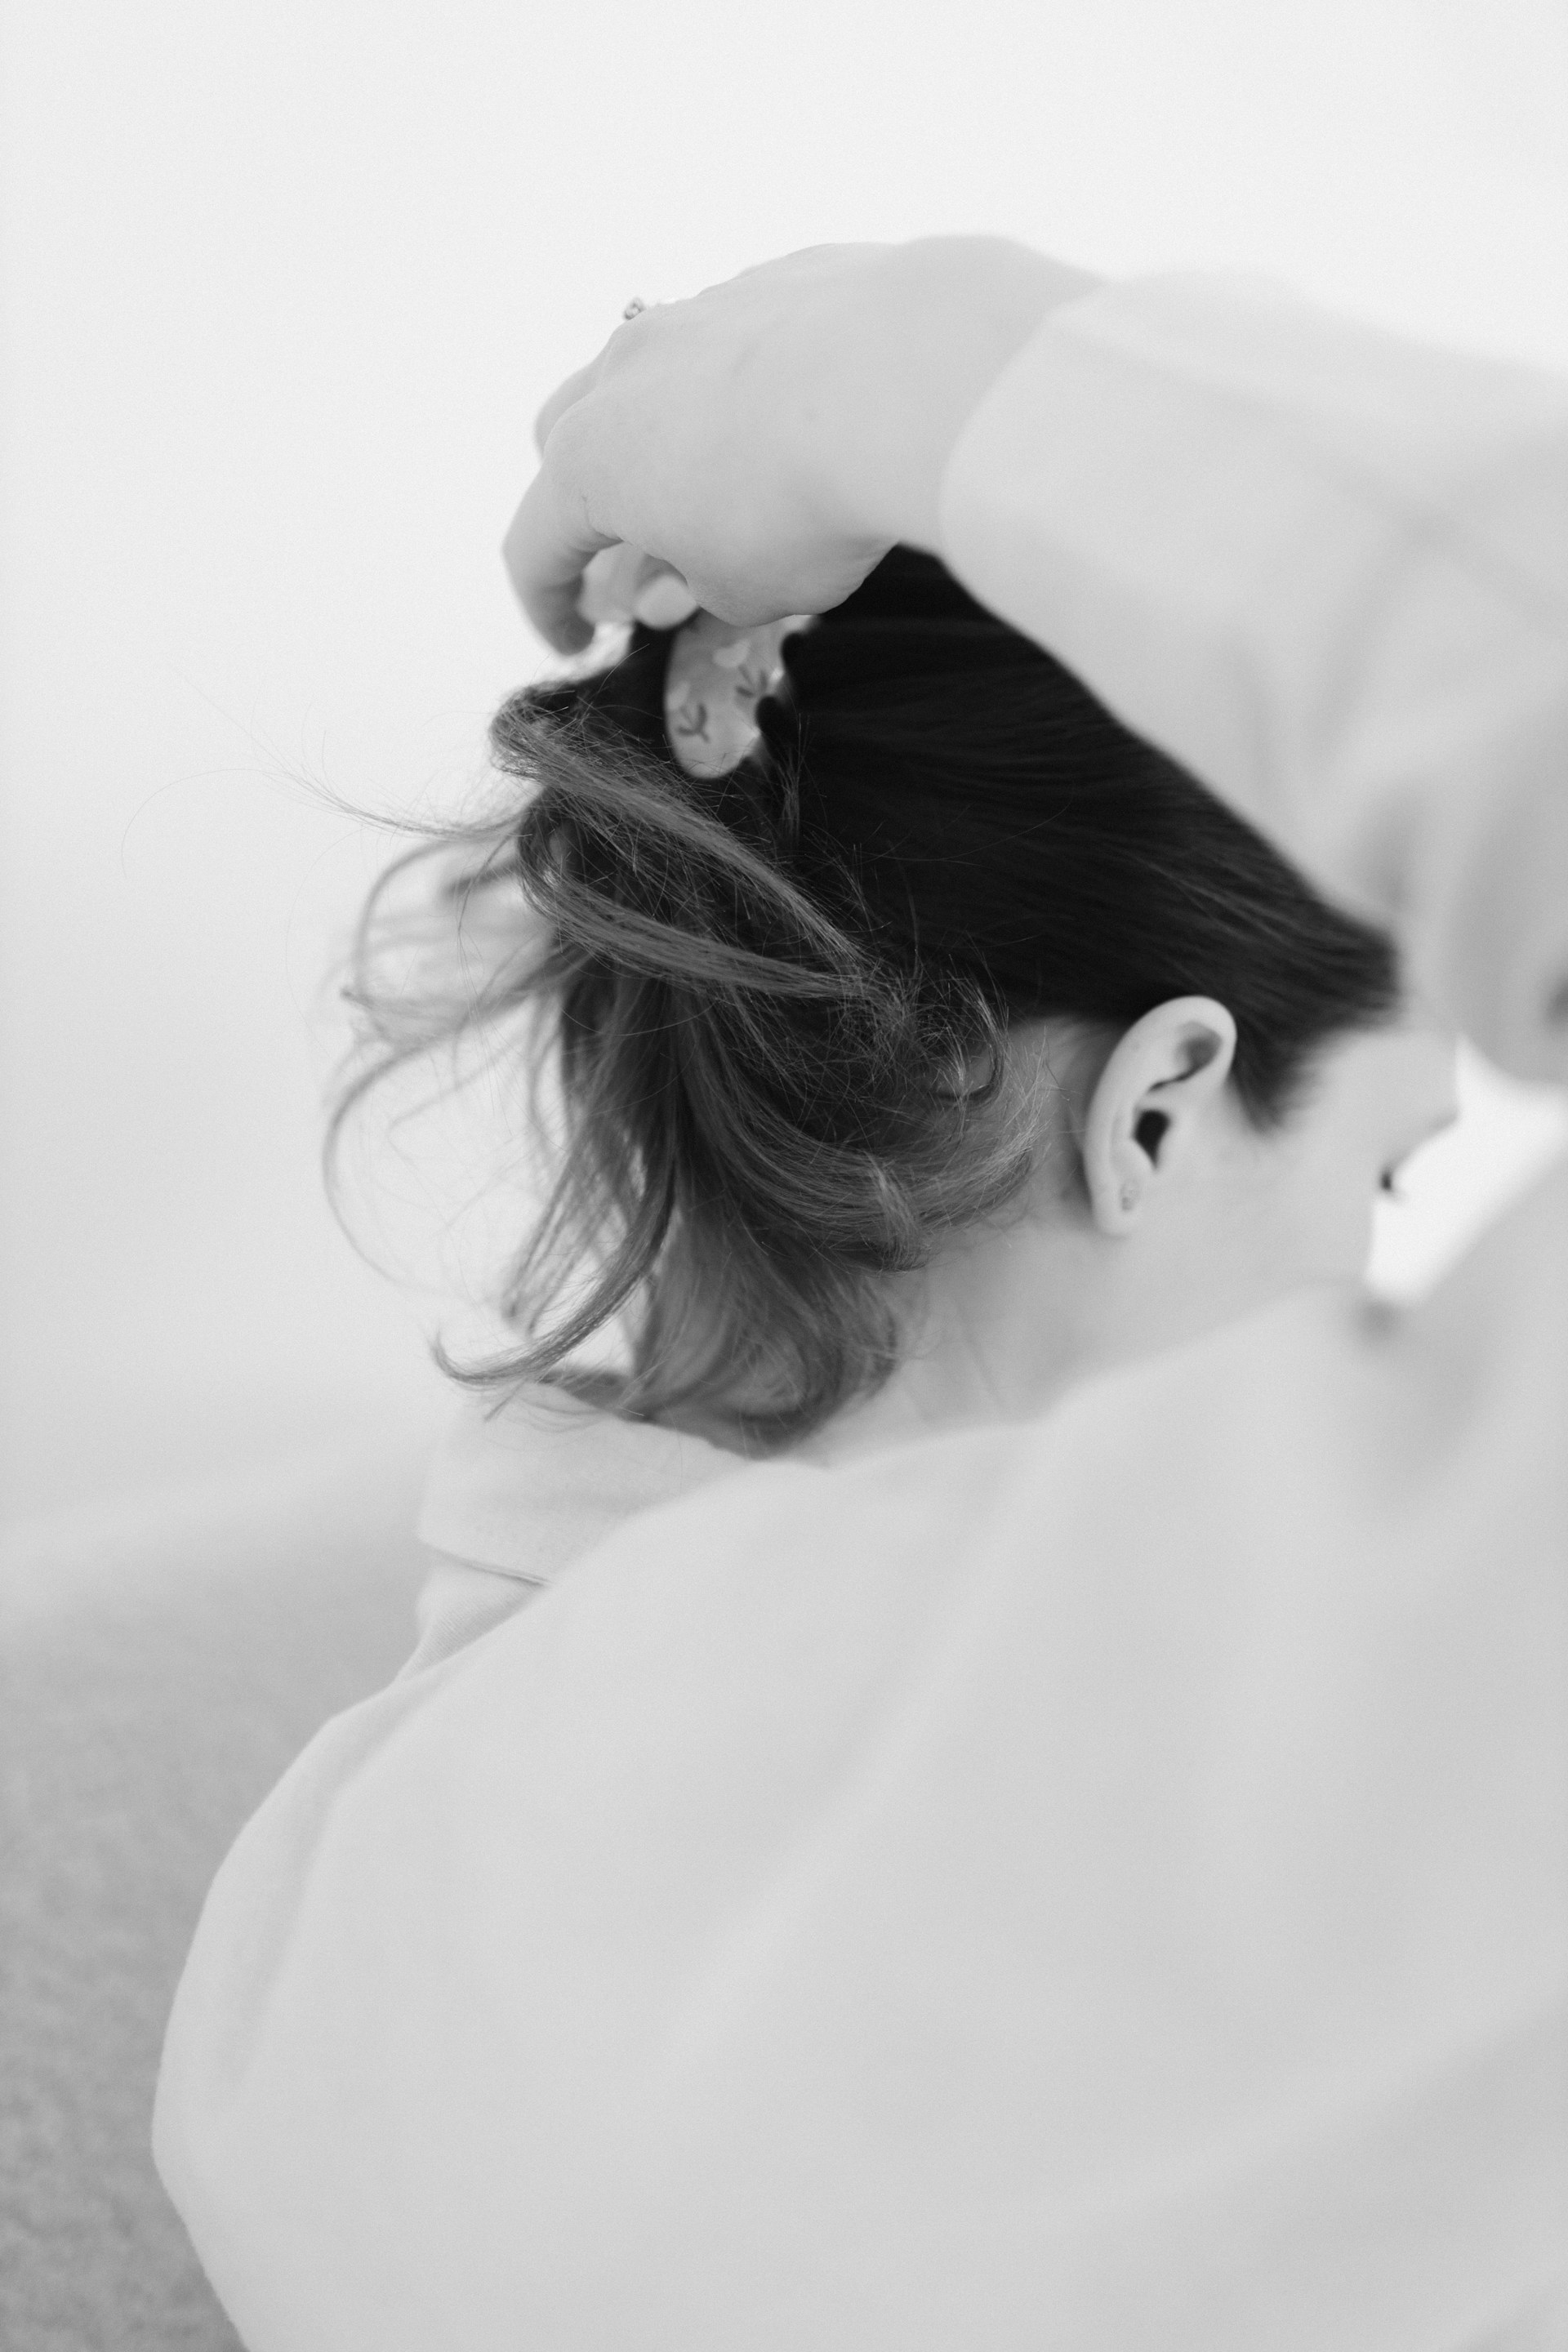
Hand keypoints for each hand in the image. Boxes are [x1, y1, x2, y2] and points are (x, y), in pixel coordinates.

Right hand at [503, 237, 1100, 653]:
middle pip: (566, 438)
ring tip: (723, 488)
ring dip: (665, 436)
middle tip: (633, 551)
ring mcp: (697, 314)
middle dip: (585, 501)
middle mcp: (624, 372)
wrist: (903, 378)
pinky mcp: (773, 280)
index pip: (537, 548)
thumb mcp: (744, 594)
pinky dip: (746, 392)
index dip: (551, 605)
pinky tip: (801, 425)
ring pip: (649, 377)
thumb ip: (699, 592)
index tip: (579, 640)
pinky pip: (737, 344)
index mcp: (590, 463)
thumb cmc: (803, 506)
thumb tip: (683, 579)